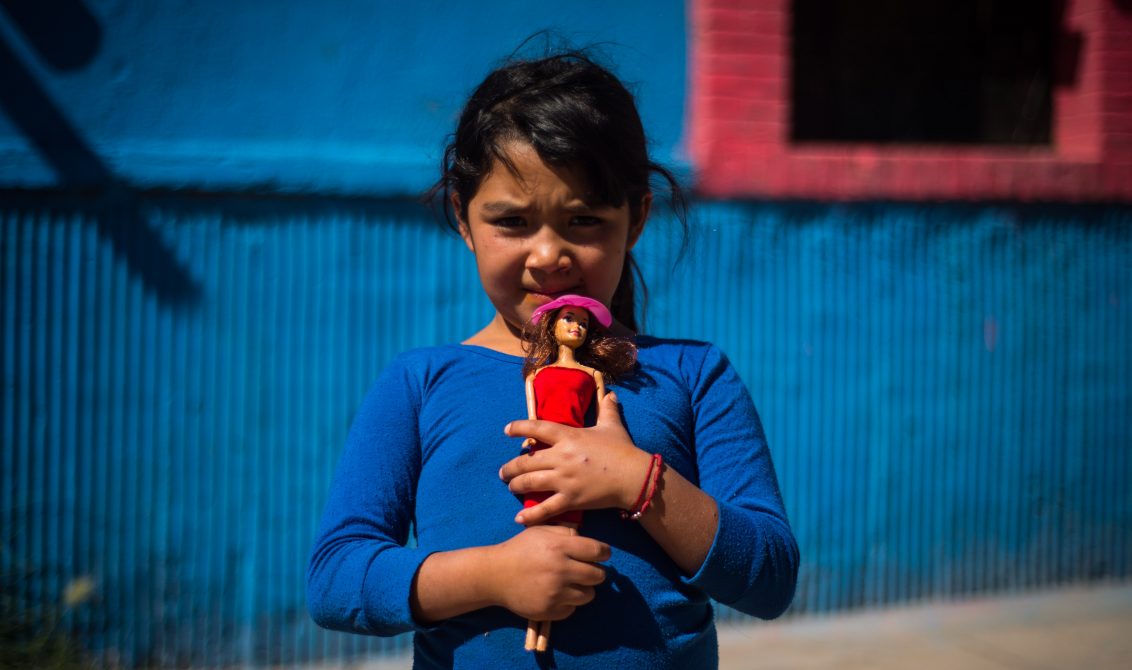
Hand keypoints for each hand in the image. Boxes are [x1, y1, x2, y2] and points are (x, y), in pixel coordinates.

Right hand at [487, 525, 609, 620]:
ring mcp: (555, 592)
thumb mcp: (541, 531)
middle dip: (595, 572)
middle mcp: (560, 570)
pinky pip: (572, 609)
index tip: (602, 555)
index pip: (597, 551)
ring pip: (589, 595)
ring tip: (569, 583)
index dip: (604, 553)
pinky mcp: (549, 610)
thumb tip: (588, 541)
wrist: (494, 575)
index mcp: (559, 547)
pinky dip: (567, 603)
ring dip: (583, 589)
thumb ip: (566, 532)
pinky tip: (555, 594)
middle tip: (585, 570)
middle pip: (598, 576)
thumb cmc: (520, 549)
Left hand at [500, 393, 651, 524]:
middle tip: (503, 472)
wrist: (635, 477)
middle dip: (510, 467)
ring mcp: (564, 479)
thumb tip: (610, 395)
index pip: (537, 428)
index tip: (506, 430)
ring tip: (511, 487)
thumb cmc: (623, 450)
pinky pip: (545, 509)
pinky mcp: (571, 499)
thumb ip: (607, 409)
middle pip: (526, 461)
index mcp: (569, 436)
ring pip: (530, 483)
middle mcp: (562, 457)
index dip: (519, 428)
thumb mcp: (613, 426)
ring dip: (516, 485)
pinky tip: (519, 518)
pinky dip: (530, 515)